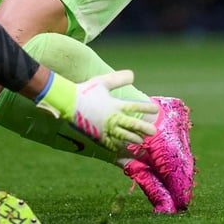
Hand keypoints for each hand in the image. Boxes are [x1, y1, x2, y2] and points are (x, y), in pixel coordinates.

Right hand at [39, 71, 158, 150]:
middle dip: (144, 128)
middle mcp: (113, 118)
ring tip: (142, 142)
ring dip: (134, 139)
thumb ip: (118, 78)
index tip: (155, 110)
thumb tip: (133, 74)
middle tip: (153, 132)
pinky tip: (124, 149)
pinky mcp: (98, 136)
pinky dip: (119, 147)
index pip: (135, 107)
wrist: (68, 103)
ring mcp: (106, 129)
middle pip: (133, 125)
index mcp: (115, 105)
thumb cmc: (85, 91)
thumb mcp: (102, 82)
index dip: (146, 108)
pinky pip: (111, 143)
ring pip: (124, 137)